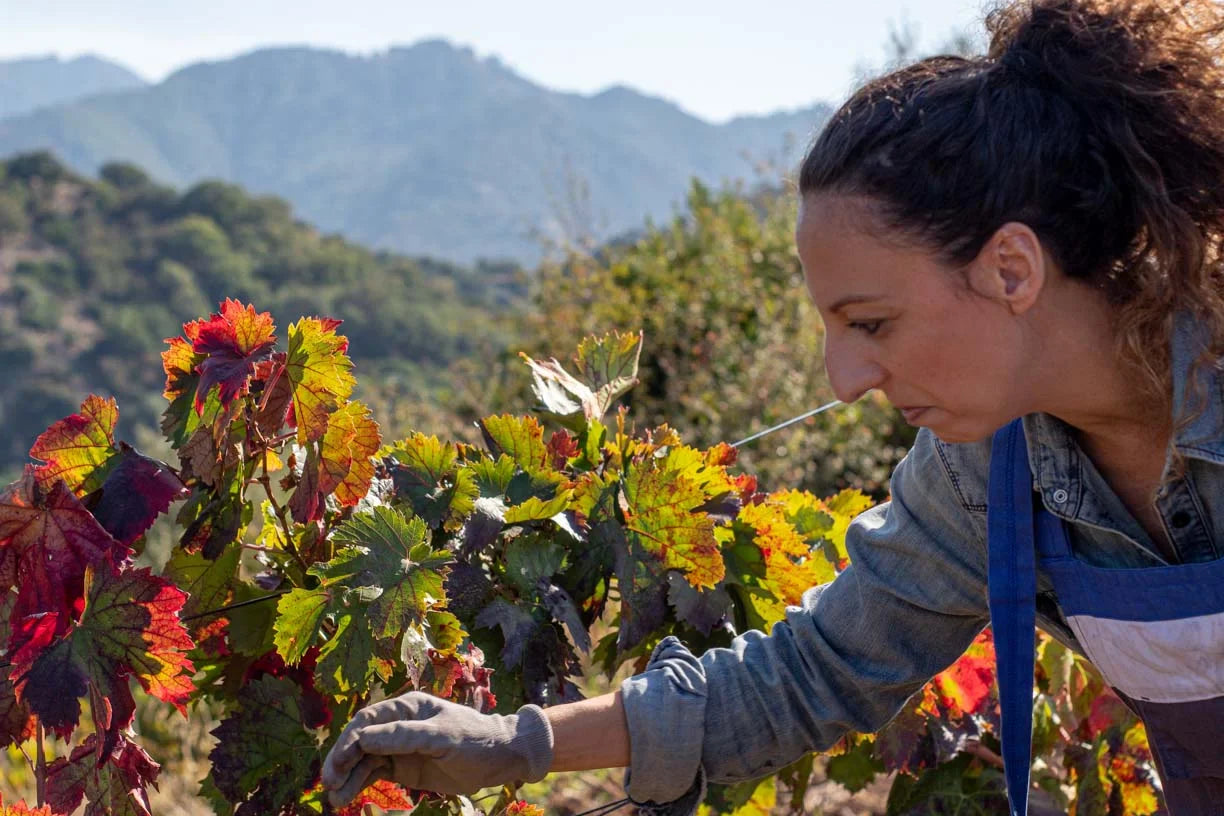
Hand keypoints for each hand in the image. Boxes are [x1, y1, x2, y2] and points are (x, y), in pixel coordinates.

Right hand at [321, 692, 553, 806]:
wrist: (499, 759)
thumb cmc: (474, 738)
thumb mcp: (443, 735)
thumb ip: (405, 736)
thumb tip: (364, 738)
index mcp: (407, 707)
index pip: (369, 720)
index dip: (349, 739)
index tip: (338, 761)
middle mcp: (397, 725)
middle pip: (360, 741)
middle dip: (342, 761)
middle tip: (330, 783)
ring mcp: (398, 747)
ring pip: (363, 760)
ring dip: (347, 777)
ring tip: (335, 799)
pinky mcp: (402, 767)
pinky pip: (373, 774)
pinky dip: (358, 784)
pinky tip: (346, 797)